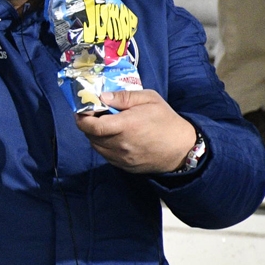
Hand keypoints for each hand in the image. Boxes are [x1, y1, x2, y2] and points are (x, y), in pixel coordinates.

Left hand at [75, 89, 198, 173]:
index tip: (81, 110)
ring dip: (94, 135)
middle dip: (87, 124)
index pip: (92, 126)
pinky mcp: (124, 167)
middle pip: (90, 136)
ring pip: (96, 147)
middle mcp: (120, 145)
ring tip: (104, 125)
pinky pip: (106, 155)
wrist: (183, 149)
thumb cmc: (166, 120)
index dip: (81, 118)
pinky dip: (104, 145)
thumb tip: (102, 96)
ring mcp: (122, 158)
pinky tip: (113, 137)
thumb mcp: (149, 99)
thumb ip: (124, 97)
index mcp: (126, 126)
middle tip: (93, 114)